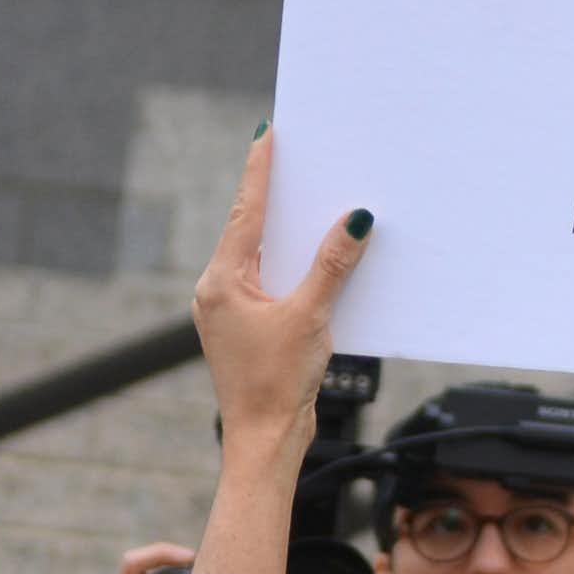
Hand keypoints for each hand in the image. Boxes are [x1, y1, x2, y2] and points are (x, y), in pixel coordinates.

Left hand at [191, 133, 369, 446]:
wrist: (263, 439)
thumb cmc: (276, 383)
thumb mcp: (310, 317)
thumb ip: (332, 265)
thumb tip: (355, 220)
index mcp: (223, 282)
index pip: (246, 213)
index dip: (258, 171)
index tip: (266, 133)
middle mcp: (219, 291)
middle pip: (252, 230)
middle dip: (274, 195)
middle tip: (293, 156)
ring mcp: (230, 310)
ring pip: (262, 256)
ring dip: (288, 233)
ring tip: (310, 201)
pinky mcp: (247, 327)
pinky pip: (271, 281)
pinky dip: (293, 265)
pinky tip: (318, 260)